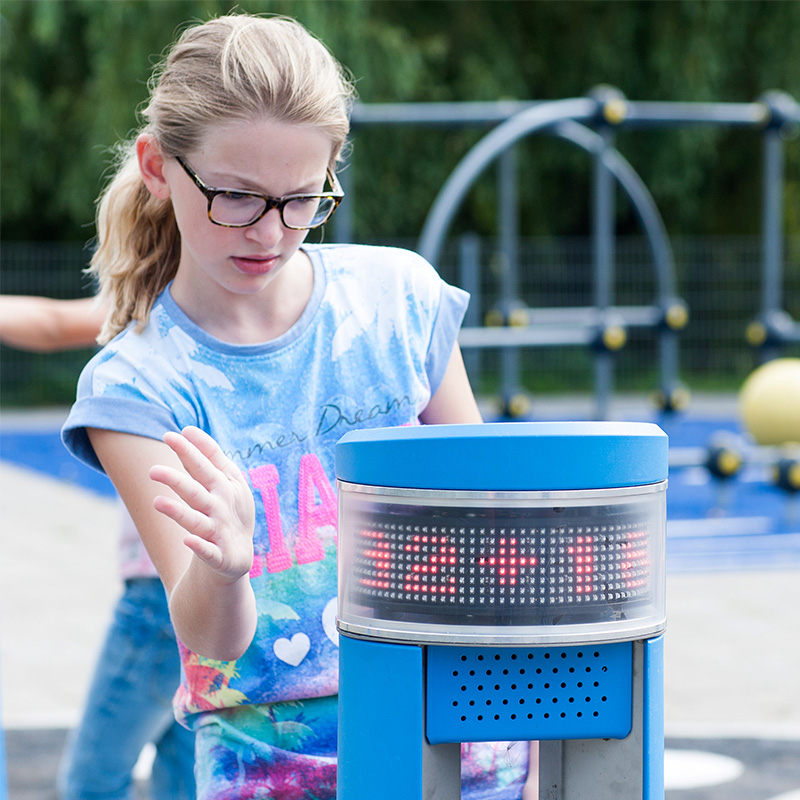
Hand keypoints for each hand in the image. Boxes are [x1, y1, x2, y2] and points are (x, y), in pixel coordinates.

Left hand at [150, 426, 254, 582]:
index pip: (207, 465)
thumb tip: (187, 429)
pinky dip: (200, 547)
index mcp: (224, 486)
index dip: (192, 450)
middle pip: (197, 491)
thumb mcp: (227, 481)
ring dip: (179, 514)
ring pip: (197, 521)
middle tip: (152, 470)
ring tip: (157, 503)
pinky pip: (208, 552)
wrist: (238, 554)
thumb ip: (209, 457)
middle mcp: (222, 506)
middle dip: (178, 480)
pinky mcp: (220, 557)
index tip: (173, 434)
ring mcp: (220, 532)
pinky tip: (187, 540)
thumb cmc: (228, 509)